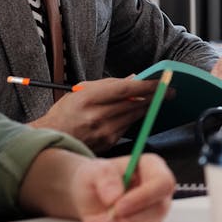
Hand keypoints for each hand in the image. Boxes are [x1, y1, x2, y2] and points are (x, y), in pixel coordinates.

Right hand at [29, 77, 155, 151]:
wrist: (51, 138)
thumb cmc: (65, 112)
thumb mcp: (81, 91)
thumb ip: (108, 84)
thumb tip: (134, 78)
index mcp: (89, 98)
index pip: (126, 89)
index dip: (147, 85)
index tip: (162, 81)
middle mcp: (97, 115)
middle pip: (135, 104)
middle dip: (154, 97)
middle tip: (169, 91)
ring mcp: (103, 131)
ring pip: (134, 116)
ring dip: (147, 108)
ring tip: (157, 100)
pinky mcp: (108, 143)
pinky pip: (128, 127)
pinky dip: (134, 119)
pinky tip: (137, 113)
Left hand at [70, 154, 174, 221]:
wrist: (87, 196)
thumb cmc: (96, 178)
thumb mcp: (95, 170)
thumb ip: (106, 178)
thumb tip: (115, 195)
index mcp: (153, 167)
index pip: (162, 183)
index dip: (144, 197)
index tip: (119, 207)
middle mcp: (157, 190)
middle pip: (159, 209)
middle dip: (129, 219)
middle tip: (106, 220)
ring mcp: (153, 212)